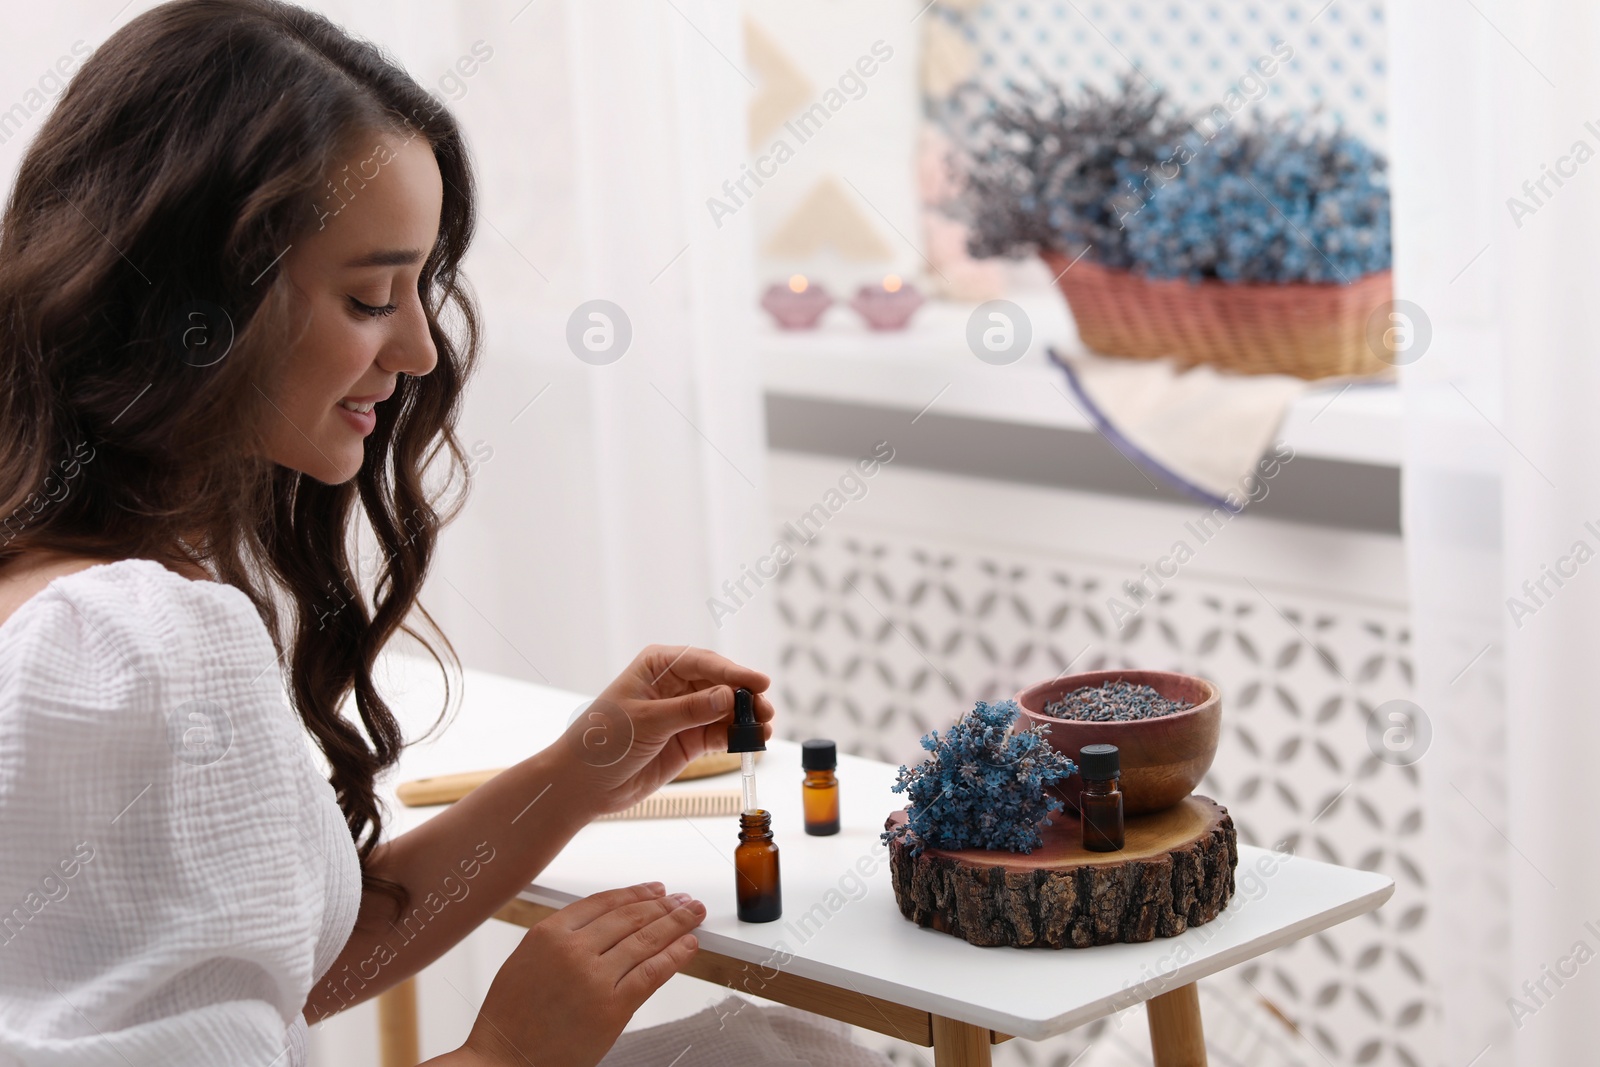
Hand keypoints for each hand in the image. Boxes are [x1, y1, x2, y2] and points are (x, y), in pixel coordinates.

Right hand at [456, 883, 704, 1066]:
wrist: (502, 1061)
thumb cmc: (510, 1019)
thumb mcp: (525, 961)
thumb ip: (561, 939)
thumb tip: (601, 926)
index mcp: (548, 934)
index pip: (605, 902)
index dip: (636, 893)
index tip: (654, 890)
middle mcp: (573, 950)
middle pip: (630, 917)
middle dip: (663, 906)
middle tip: (683, 900)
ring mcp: (594, 978)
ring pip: (646, 940)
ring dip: (676, 924)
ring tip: (692, 915)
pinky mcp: (612, 1008)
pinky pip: (652, 974)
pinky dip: (675, 956)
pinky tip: (688, 945)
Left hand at [556, 645, 773, 814]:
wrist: (584, 784)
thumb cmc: (602, 743)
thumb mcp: (647, 722)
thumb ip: (690, 710)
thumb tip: (728, 696)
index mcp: (657, 666)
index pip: (703, 662)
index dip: (733, 672)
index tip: (759, 682)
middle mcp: (673, 685)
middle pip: (720, 683)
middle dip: (744, 696)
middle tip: (765, 710)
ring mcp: (683, 713)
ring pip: (724, 709)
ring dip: (745, 718)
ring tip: (765, 729)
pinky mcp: (688, 740)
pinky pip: (719, 733)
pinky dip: (736, 737)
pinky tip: (752, 742)